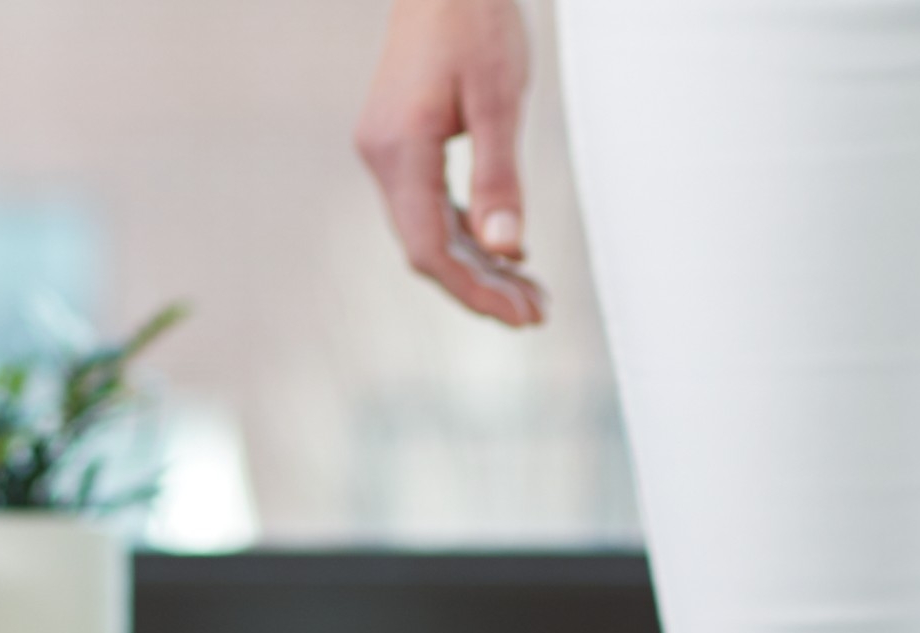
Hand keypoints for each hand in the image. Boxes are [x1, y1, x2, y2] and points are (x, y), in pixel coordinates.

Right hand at [358, 0, 547, 328]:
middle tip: (537, 313)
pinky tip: (507, 253)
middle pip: (428, 248)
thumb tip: (508, 252)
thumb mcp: (499, 100)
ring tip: (532, 293)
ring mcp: (388, 150)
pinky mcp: (402, 143)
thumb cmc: (475, 21)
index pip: (429, 248)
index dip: (474, 290)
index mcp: (399, 149)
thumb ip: (499, 179)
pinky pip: (431, 206)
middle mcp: (382, 155)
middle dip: (482, 287)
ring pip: (430, 231)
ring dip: (479, 266)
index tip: (522, 316)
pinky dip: (469, 234)